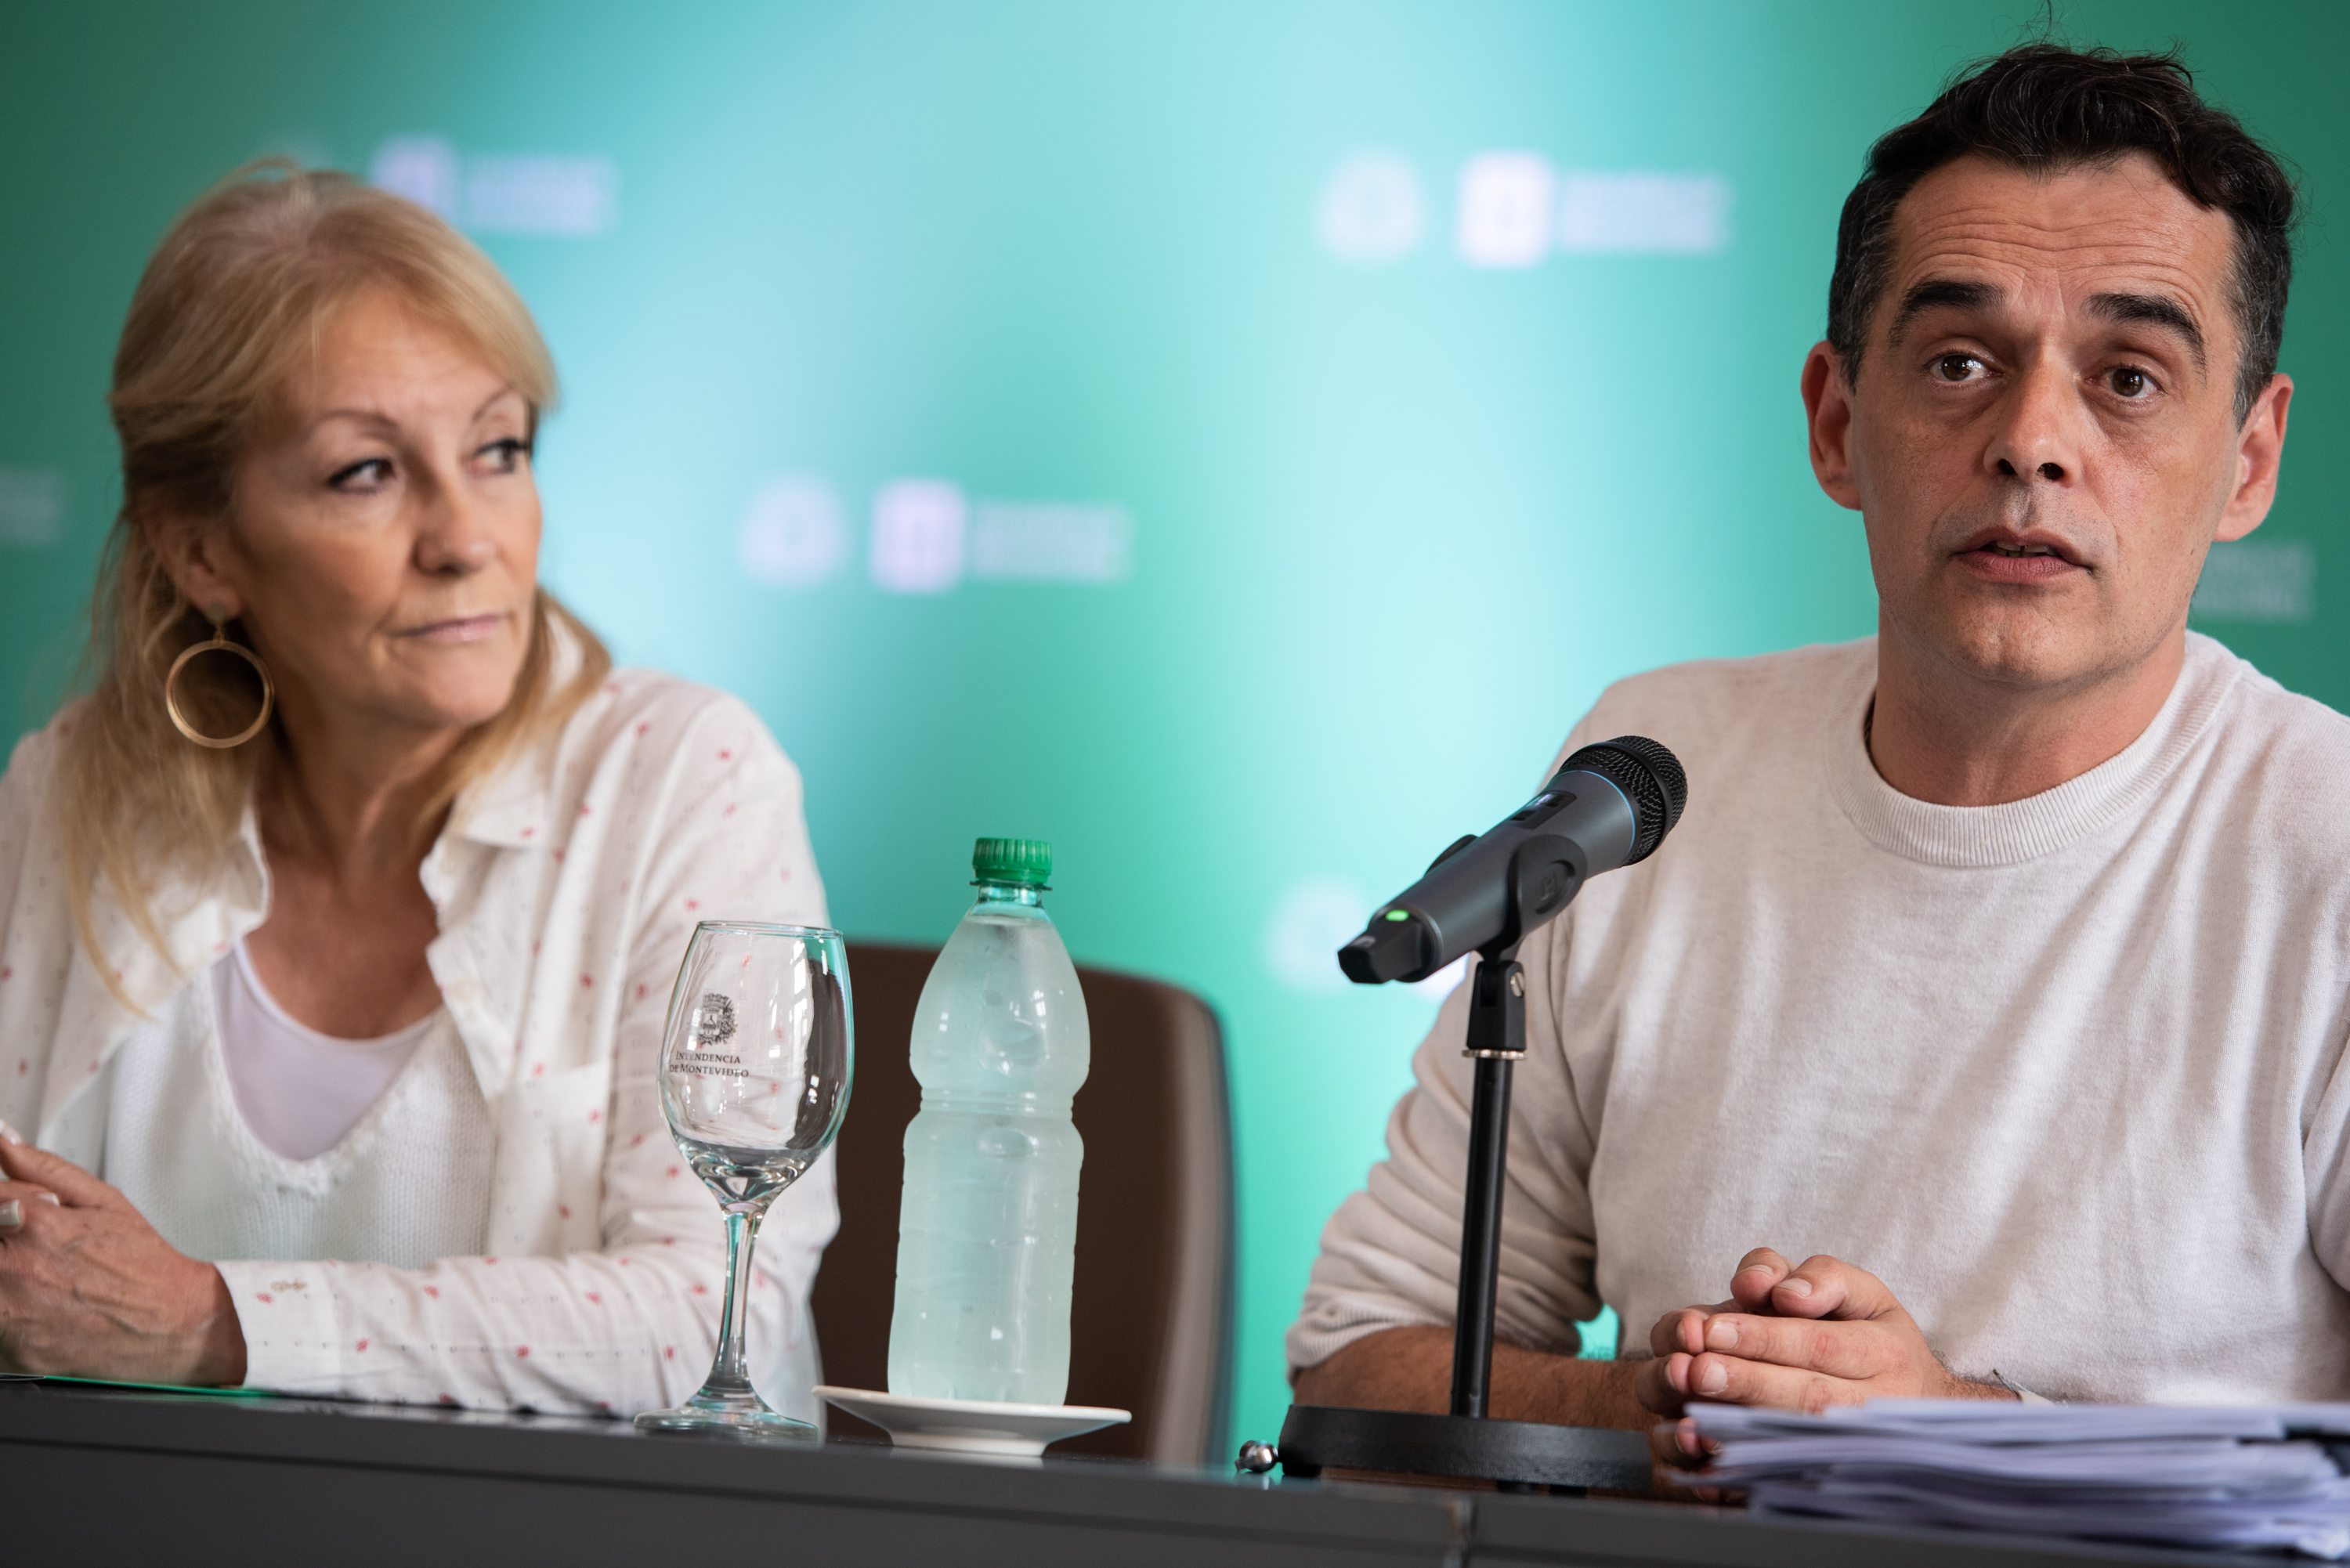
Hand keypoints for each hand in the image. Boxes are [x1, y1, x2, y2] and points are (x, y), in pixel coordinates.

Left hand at [0, 1139, 245, 1384]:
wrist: (174, 1325)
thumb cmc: (142, 1264)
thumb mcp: (101, 1200)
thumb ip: (40, 1167)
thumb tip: (2, 1139)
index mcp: (34, 1221)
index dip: (0, 1205)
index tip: (12, 1216)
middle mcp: (15, 1267)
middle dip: (3, 1242)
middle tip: (26, 1250)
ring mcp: (9, 1312)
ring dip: (3, 1276)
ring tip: (33, 1278)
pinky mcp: (9, 1352)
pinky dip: (5, 1313)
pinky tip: (32, 1308)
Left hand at [1634, 1248, 2013, 1469]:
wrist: (1922, 1411)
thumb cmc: (1875, 1340)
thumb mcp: (1862, 1294)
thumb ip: (1822, 1278)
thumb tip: (1786, 1294)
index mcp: (1884, 1354)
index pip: (1818, 1343)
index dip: (1763, 1338)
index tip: (1711, 1329)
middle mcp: (1875, 1407)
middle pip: (1807, 1396)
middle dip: (1745, 1383)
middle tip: (1693, 1371)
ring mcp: (1859, 1452)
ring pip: (1801, 1444)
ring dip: (1742, 1433)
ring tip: (1692, 1422)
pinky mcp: (1837, 1483)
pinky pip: (1791, 1484)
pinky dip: (1747, 1482)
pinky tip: (1707, 1472)